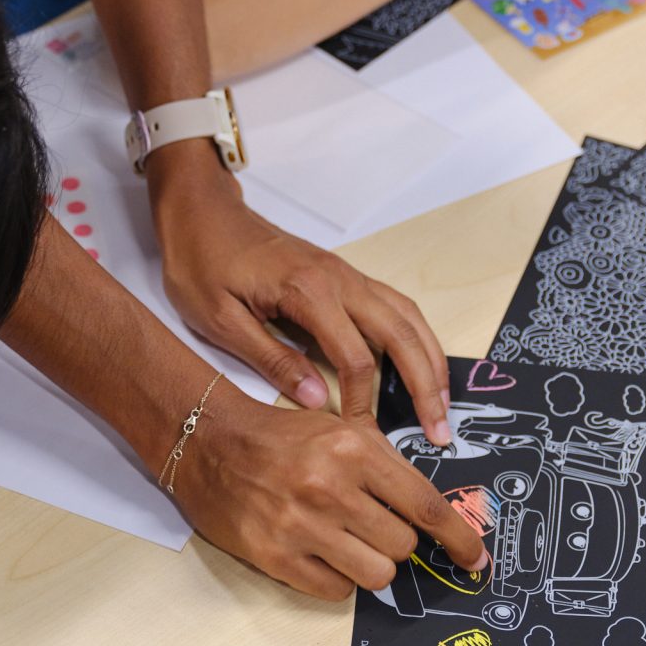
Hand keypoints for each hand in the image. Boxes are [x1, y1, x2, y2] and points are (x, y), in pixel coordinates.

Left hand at [150, 145, 453, 445]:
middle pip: (402, 334)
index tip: (359, 433)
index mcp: (308, 291)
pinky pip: (395, 306)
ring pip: (408, 316)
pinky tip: (421, 363)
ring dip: (431, 360)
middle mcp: (339, 279)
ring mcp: (347, 274)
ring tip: (443, 404)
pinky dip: (415, 337)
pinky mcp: (344, 275)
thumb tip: (317, 401)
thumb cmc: (202, 263)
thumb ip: (272, 360)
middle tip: (441, 430)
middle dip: (427, 385)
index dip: (363, 401)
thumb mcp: (221, 320)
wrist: (202, 213)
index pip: (355, 357)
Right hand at [173, 389, 488, 600]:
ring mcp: (301, 526)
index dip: (458, 538)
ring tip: (348, 541)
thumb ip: (387, 466)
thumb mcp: (340, 430)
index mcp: (353, 451)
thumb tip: (437, 511)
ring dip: (372, 563)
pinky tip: (322, 554)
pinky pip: (337, 591)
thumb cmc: (282, 437)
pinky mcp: (276, 557)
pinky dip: (339, 579)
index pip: (425, 506)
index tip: (475, 558)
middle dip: (396, 540)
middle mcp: (330, 488)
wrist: (209, 444)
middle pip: (403, 545)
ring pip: (377, 574)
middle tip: (372, 525)